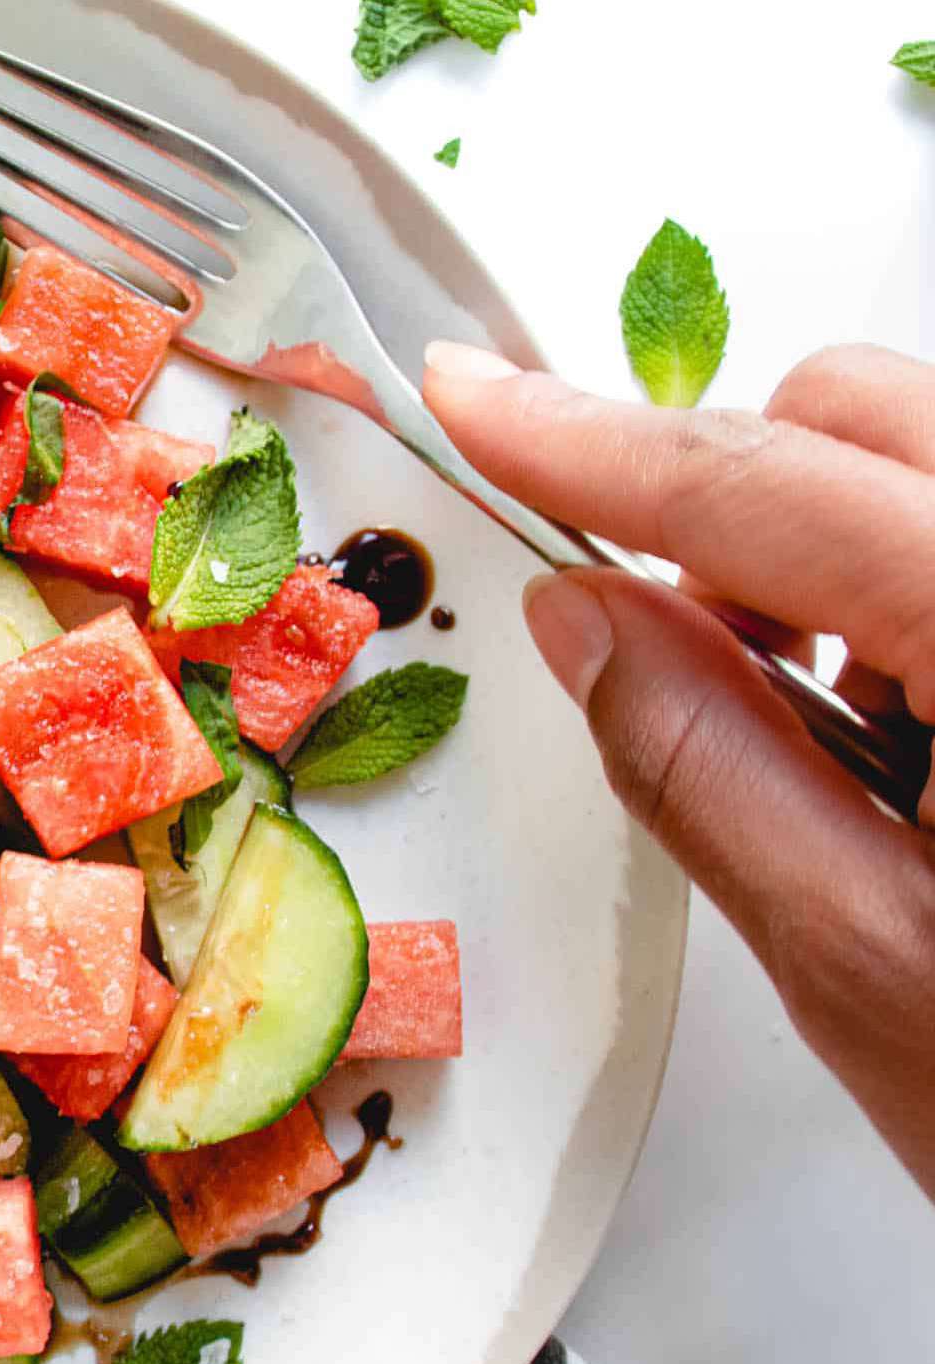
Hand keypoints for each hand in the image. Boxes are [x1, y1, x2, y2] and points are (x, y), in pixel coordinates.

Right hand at [423, 342, 934, 1198]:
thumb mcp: (871, 966)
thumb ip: (707, 767)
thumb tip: (587, 618)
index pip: (765, 488)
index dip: (587, 442)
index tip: (474, 397)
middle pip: (863, 413)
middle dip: (725, 495)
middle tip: (667, 651)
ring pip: (928, 455)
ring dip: (822, 546)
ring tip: (827, 728)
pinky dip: (907, 582)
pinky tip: (916, 724)